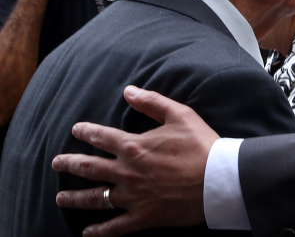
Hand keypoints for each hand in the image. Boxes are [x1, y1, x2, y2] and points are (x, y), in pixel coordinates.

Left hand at [52, 85, 218, 236]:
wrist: (218, 179)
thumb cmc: (202, 145)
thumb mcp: (180, 115)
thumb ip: (152, 102)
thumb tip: (128, 91)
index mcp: (134, 146)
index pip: (101, 137)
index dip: (86, 132)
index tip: (76, 130)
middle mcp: (126, 172)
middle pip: (89, 168)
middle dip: (69, 164)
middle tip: (56, 163)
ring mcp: (132, 197)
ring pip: (95, 199)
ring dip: (74, 198)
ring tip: (60, 198)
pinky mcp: (143, 217)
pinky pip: (114, 227)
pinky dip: (99, 231)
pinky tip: (88, 232)